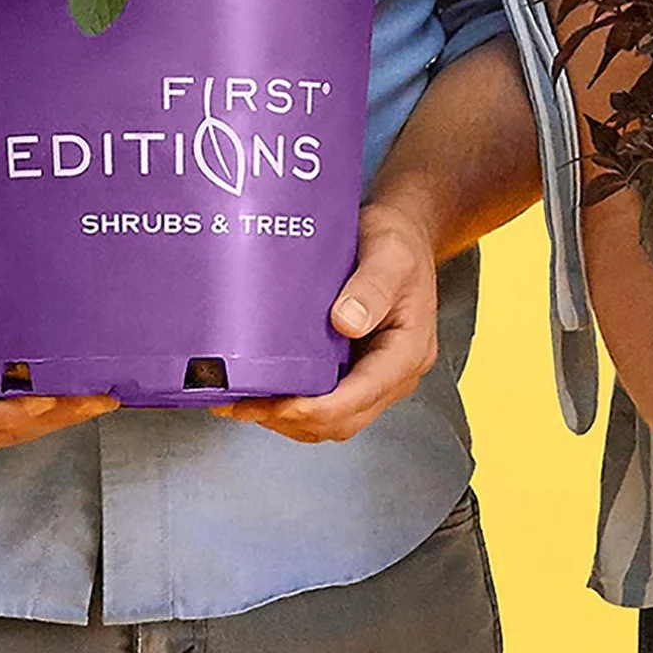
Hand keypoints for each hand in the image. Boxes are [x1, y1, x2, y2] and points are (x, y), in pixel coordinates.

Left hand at [212, 202, 439, 443]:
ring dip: (289, 418)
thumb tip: (345, 321)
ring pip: (333, 419)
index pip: (362, 395)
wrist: (405, 232)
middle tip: (247, 404)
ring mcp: (375, 374)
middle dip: (293, 418)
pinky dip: (294, 405)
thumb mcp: (390, 254)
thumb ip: (372, 286)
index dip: (319, 408)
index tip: (281, 402)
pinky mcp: (356, 368)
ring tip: (245, 403)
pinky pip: (327, 401)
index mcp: (408, 350)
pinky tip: (264, 393)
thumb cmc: (400, 241)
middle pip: (344, 418)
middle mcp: (395, 371)